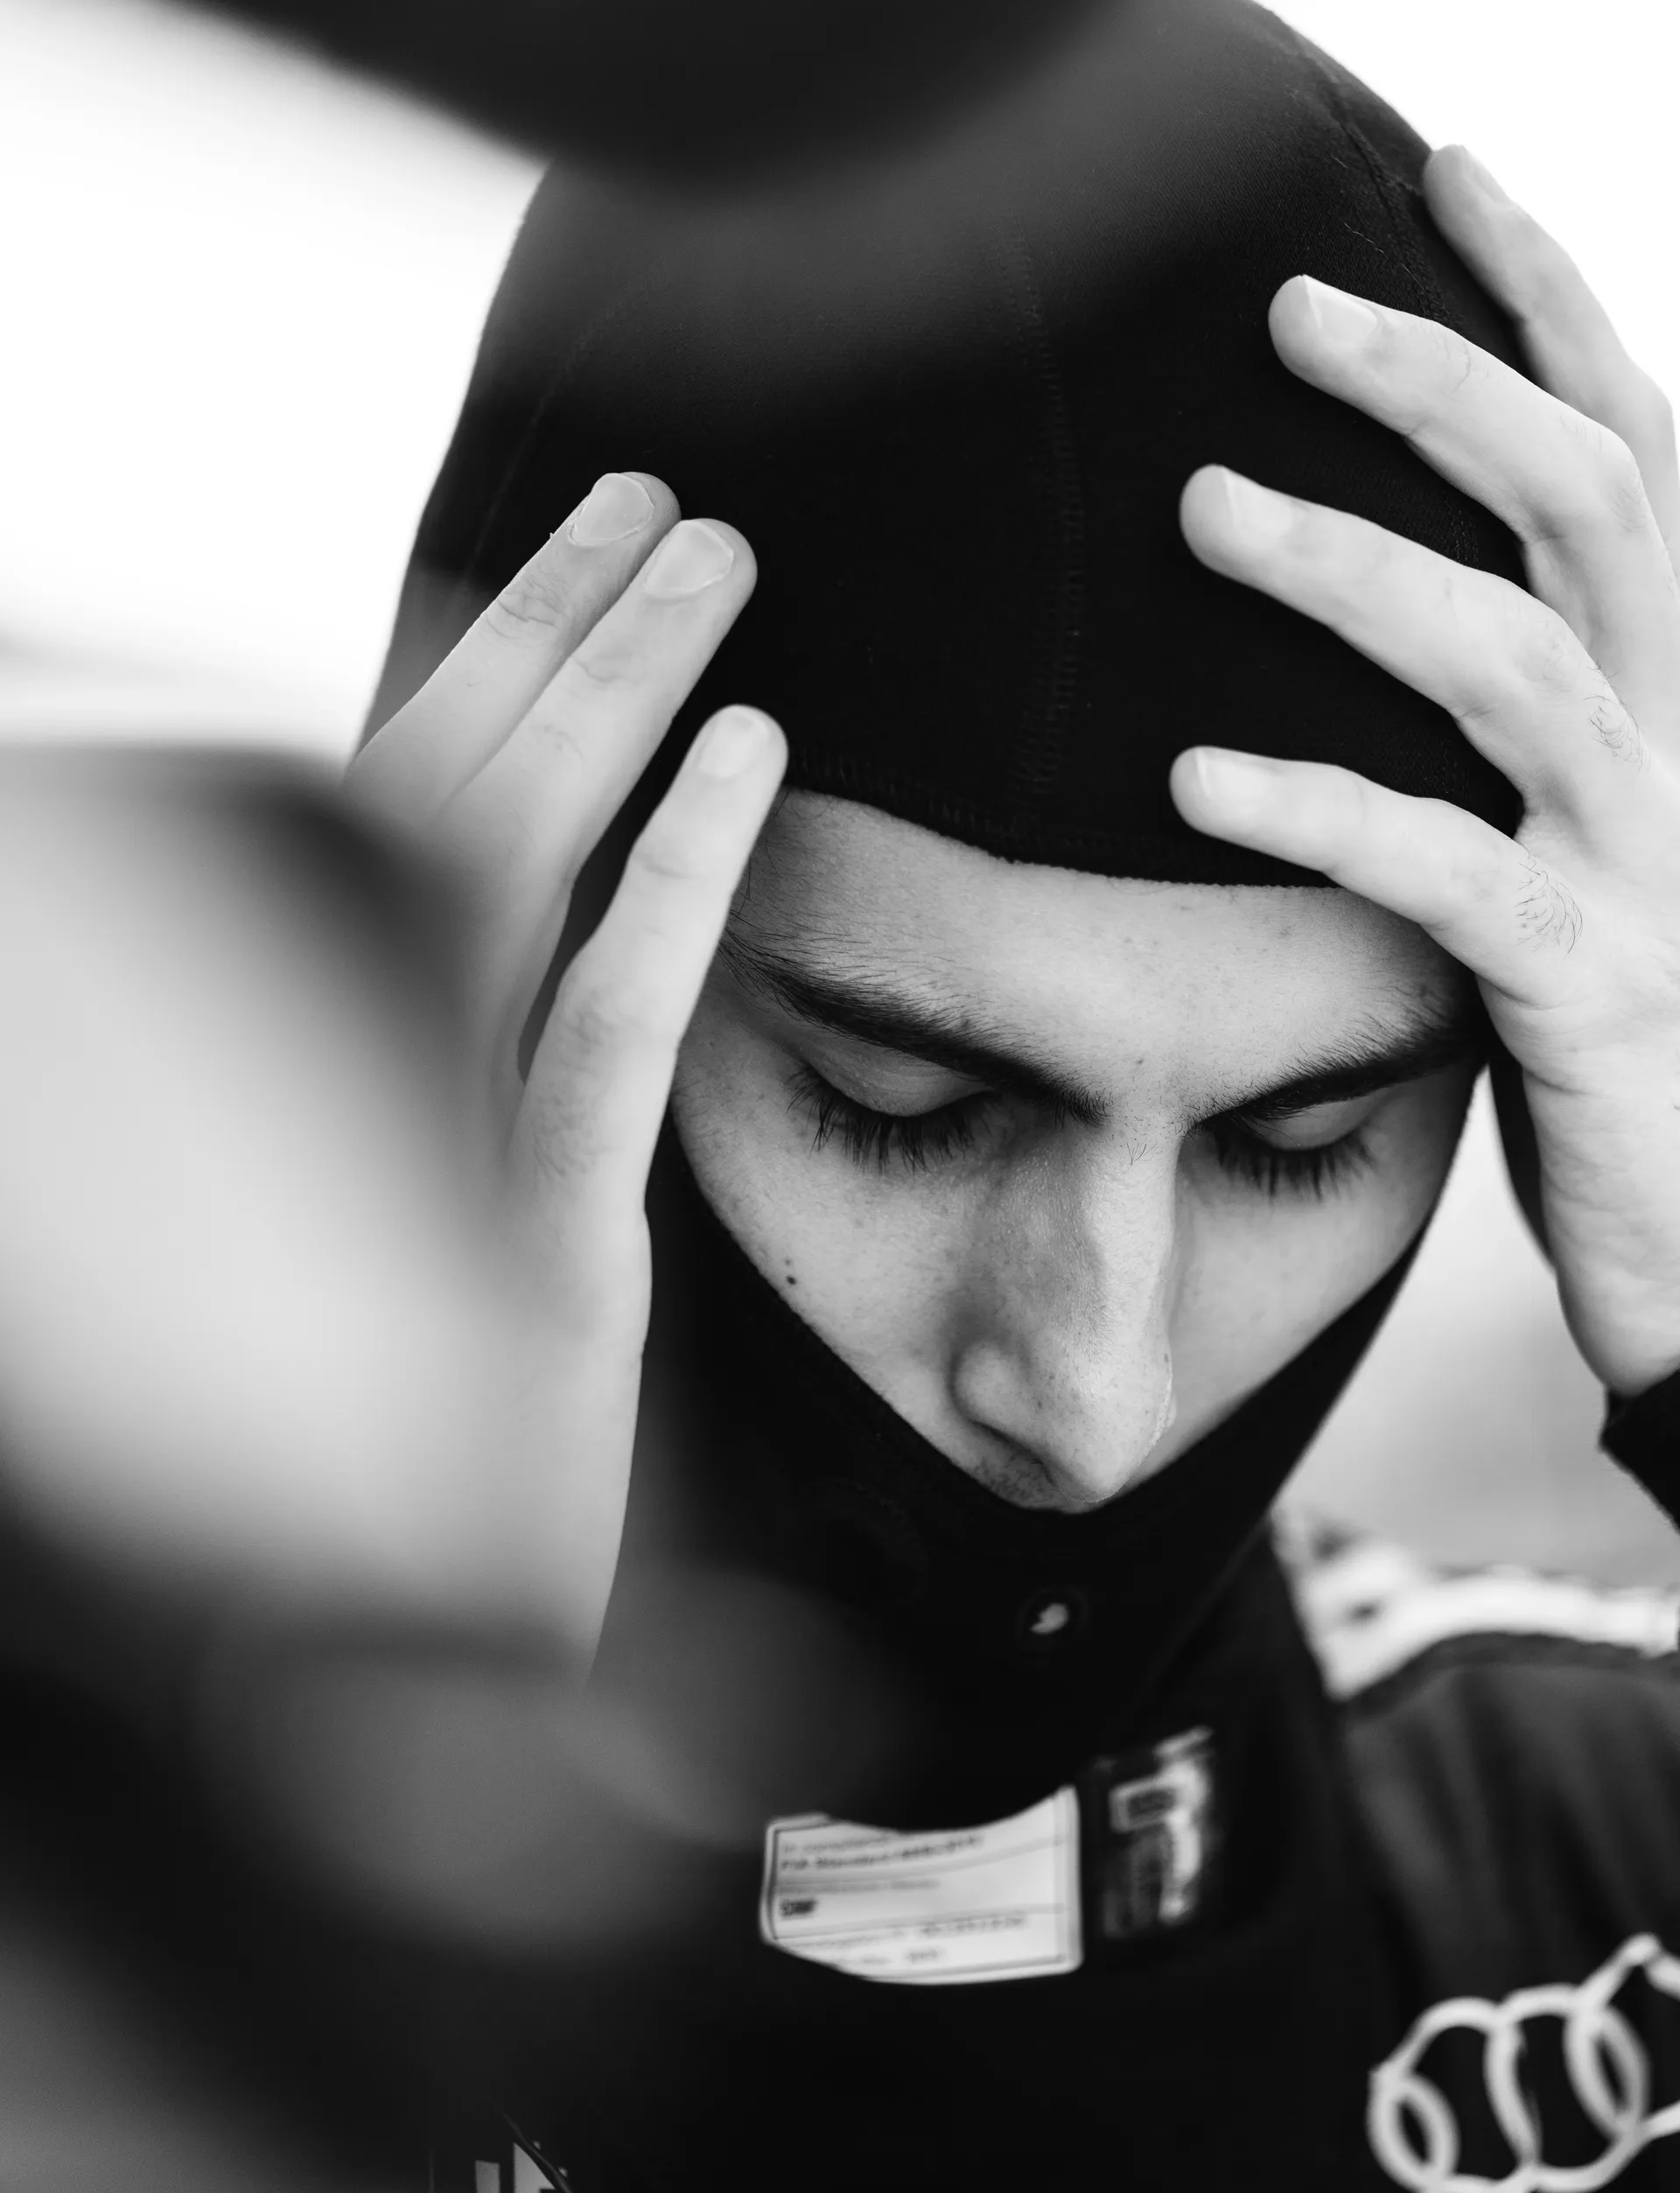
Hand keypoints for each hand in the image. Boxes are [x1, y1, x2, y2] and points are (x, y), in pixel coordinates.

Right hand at [351, 473, 784, 1647]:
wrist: (437, 1719)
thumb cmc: (473, 1506)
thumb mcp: (507, 1271)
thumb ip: (551, 1116)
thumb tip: (624, 956)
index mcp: (394, 1076)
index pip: (443, 842)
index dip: (502, 688)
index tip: (587, 569)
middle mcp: (398, 1089)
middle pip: (471, 811)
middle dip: (560, 639)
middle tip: (662, 498)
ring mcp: (450, 1162)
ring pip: (522, 872)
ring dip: (612, 692)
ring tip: (709, 549)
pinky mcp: (525, 1255)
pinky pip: (602, 1026)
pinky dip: (676, 878)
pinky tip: (760, 750)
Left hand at [1170, 148, 1679, 1398]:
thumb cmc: (1598, 1009)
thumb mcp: (1558, 816)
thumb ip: (1495, 685)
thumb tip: (1360, 557)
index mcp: (1677, 680)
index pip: (1632, 445)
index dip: (1552, 298)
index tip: (1444, 167)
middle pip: (1592, 507)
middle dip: (1447, 388)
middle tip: (1283, 311)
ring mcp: (1652, 864)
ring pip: (1518, 668)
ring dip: (1357, 574)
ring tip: (1201, 509)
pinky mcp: (1595, 994)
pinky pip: (1459, 879)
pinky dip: (1330, 814)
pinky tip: (1193, 776)